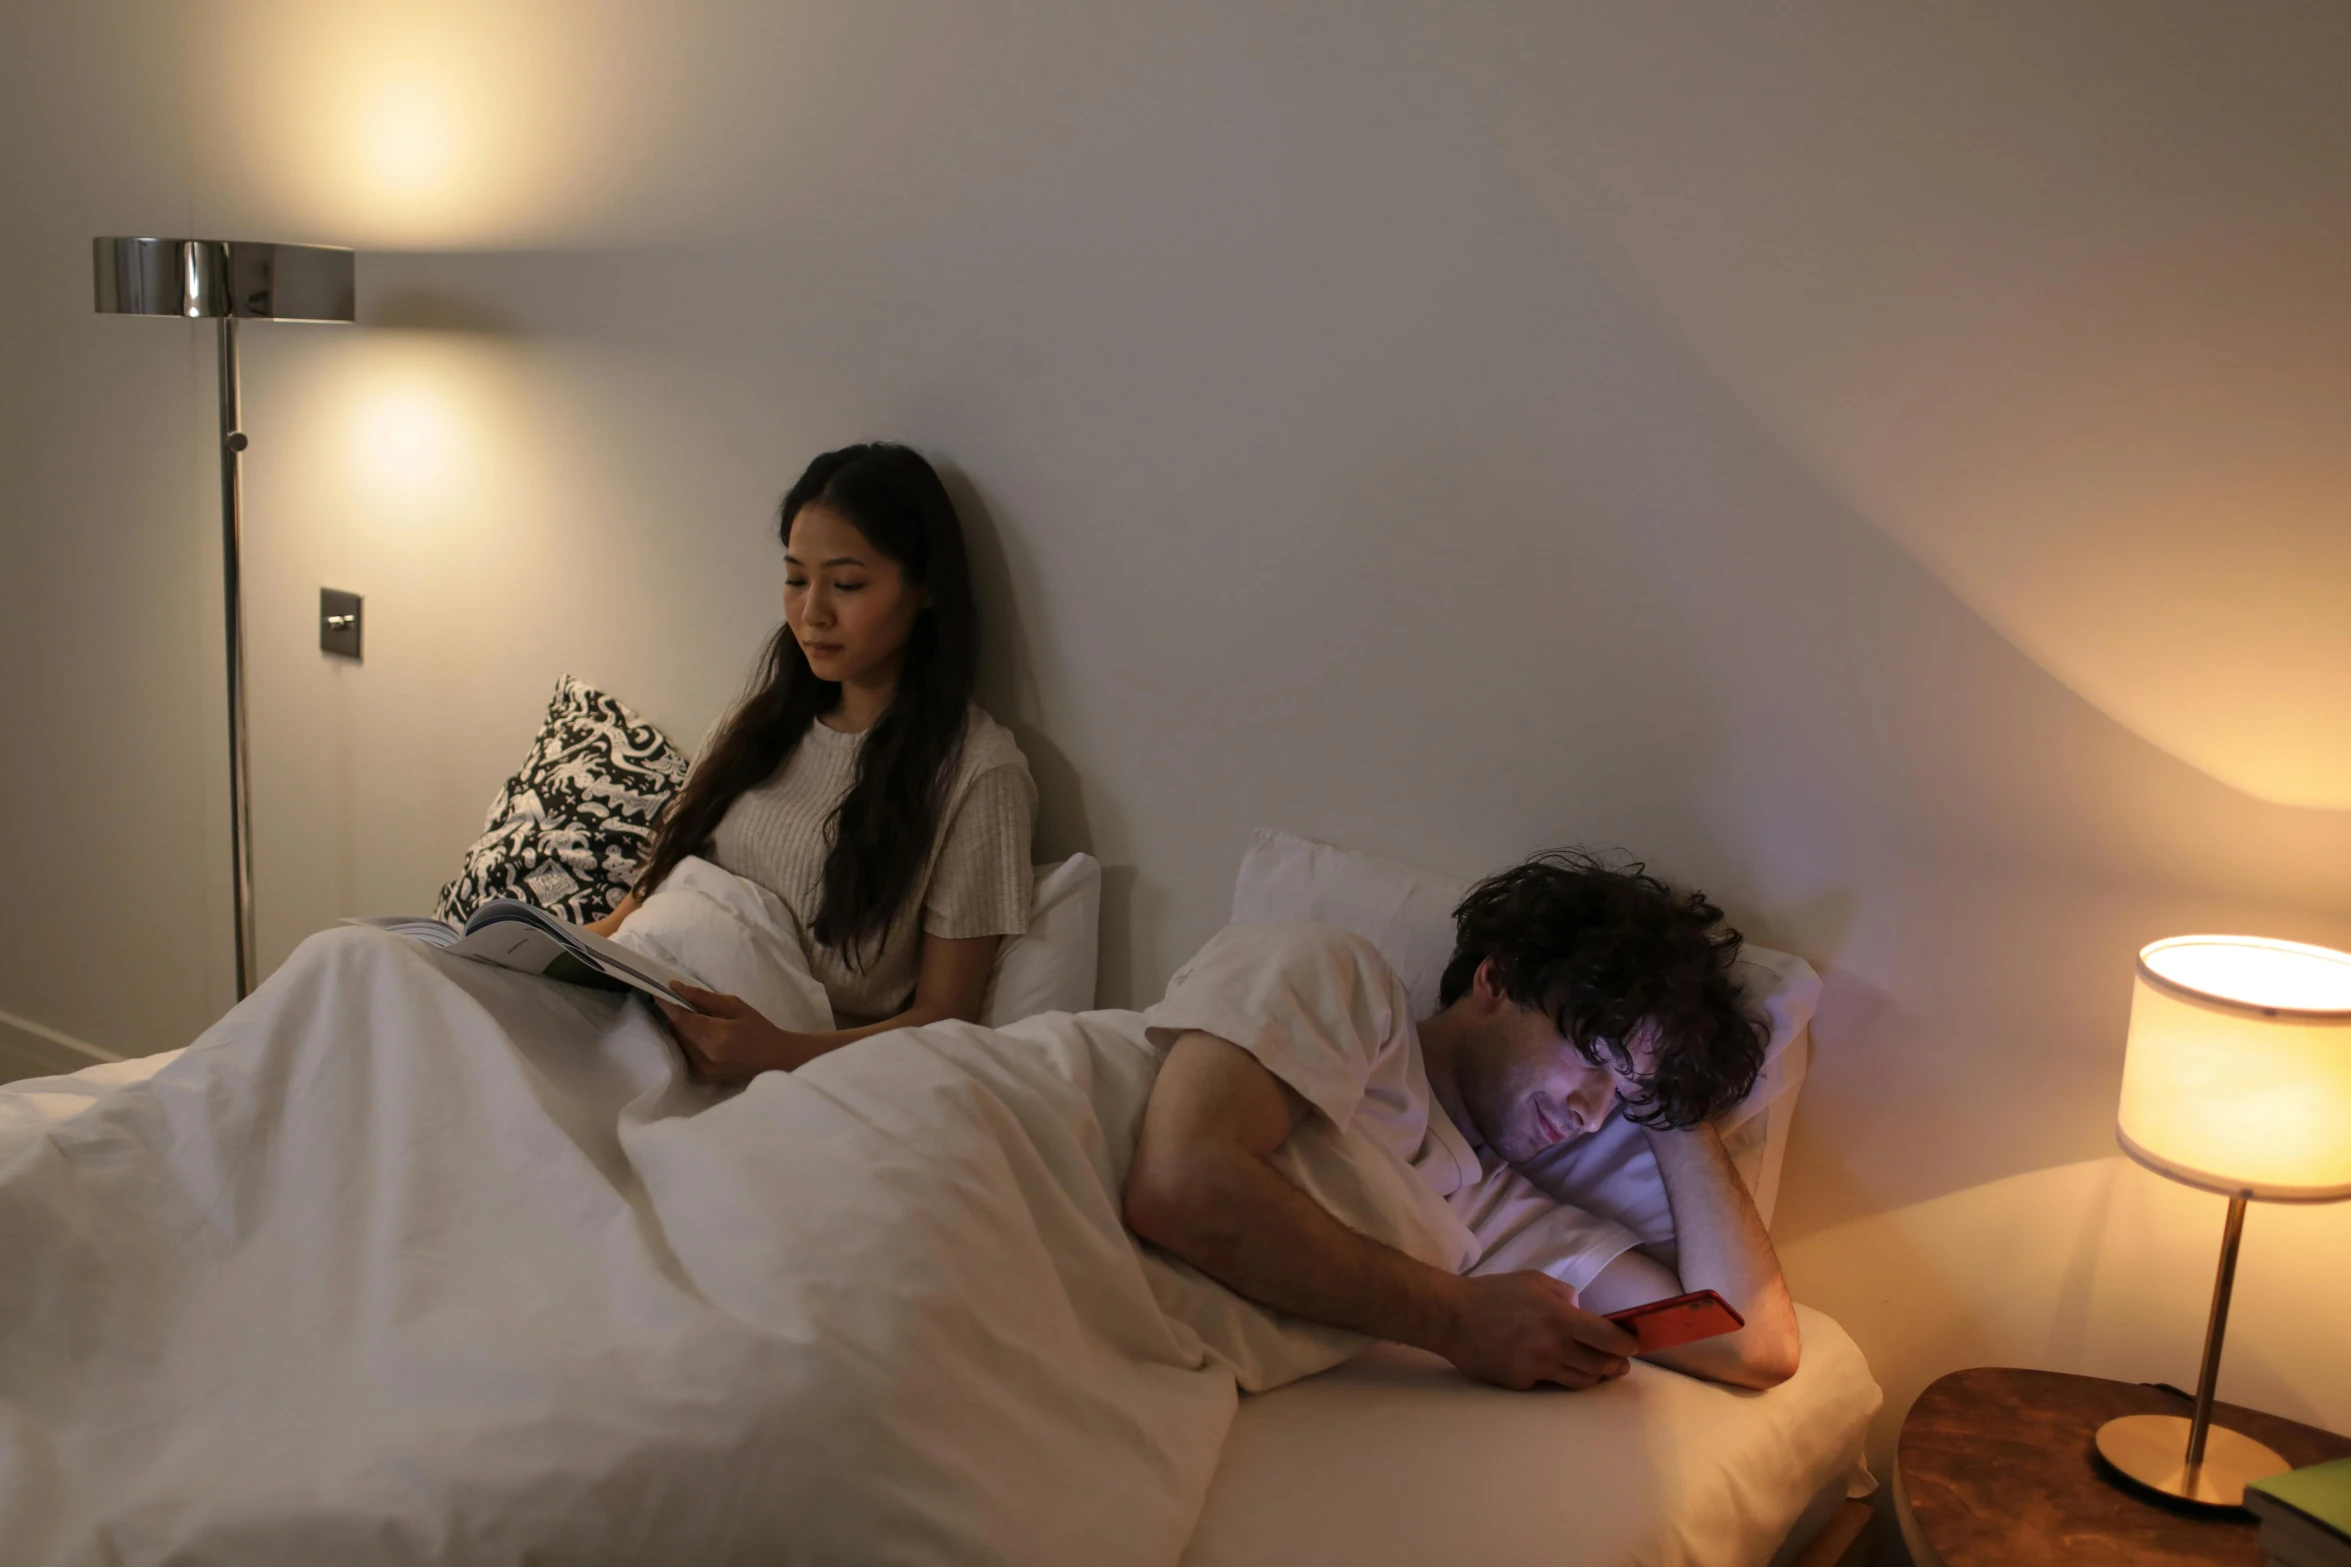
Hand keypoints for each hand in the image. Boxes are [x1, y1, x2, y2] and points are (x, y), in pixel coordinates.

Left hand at [654, 984, 804, 1082]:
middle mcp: (705, 1057)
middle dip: (677, 1015)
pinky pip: (685, 1053)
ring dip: (682, 1029)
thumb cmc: (758, 1028)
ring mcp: (702, 1070)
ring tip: (698, 1020)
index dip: (667, 1005)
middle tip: (682, 1002)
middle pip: (677, 1030)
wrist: (774, 1059)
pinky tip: (702, 1036)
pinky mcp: (701, 1077)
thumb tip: (675, 987)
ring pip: (679, 1042)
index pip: (681, 1019)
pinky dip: (689, 1041)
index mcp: (717, 1037)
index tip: (658, 992)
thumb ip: (703, 997)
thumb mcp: (735, 1006)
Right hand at [1434, 1270, 1638, 1390]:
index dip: (1626, 1343)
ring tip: (1600, 1372)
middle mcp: (1553, 1348)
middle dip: (1616, 1364)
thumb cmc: (1493, 1293)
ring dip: (1594, 1376)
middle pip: (1599, 1365)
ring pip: (1579, 1381)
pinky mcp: (1521, 1383)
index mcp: (1560, 1319)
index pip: (1608, 1338)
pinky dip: (1556, 1375)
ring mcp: (1537, 1369)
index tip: (1632, 1343)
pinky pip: (1548, 1382)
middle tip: (1621, 1363)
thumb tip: (1579, 1308)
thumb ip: (1563, 1294)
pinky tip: (1554, 1368)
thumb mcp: (1533, 1280)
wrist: (1453, 1318)